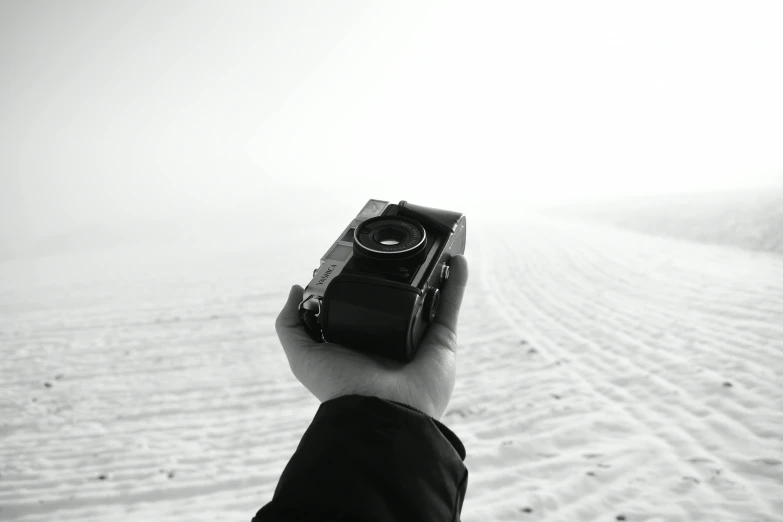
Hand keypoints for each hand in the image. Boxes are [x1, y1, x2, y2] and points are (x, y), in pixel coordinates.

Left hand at [275, 255, 468, 419]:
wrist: (381, 412)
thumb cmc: (340, 388)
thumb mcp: (303, 356)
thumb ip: (290, 324)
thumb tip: (296, 289)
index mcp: (361, 340)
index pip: (362, 304)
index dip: (360, 281)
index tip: (357, 255)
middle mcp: (391, 338)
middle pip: (398, 297)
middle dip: (400, 273)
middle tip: (397, 247)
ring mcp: (419, 337)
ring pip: (428, 297)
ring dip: (433, 272)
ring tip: (432, 246)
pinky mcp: (443, 340)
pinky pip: (451, 304)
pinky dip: (457, 281)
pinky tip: (456, 259)